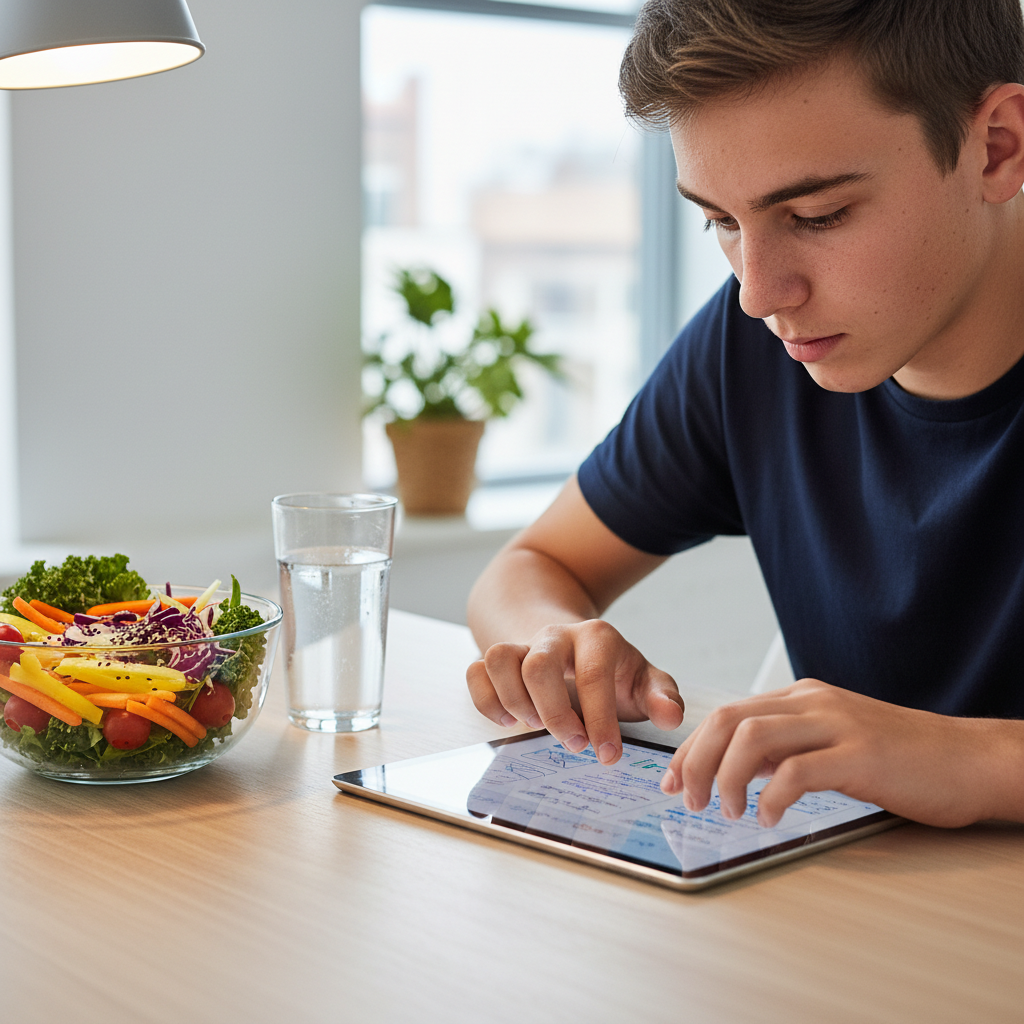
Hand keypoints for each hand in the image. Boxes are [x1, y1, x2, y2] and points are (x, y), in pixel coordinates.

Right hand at [466, 619, 683, 764]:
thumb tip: (671, 717)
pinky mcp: (496, 659)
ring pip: (499, 659)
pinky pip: (476, 671)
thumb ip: (663, 697)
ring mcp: (522, 644)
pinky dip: (487, 701)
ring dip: (515, 702)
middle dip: (553, 713)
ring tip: (536, 726)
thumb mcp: (645, 681)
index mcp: (597, 638)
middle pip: (537, 665)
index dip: (600, 718)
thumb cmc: (613, 672)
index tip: (607, 755)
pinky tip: (510, 722)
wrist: (572, 645)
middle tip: (575, 744)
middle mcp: (555, 636)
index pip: (593, 674)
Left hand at [661, 678, 1015, 827]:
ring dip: (726, 777)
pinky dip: (771, 797)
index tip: (671, 779)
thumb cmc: (902, 757)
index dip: (691, 747)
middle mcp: (812, 703)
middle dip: (695, 760)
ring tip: (726, 811)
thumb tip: (741, 770)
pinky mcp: (859, 754)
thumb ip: (788, 748)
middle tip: (686, 798)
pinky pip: (796, 771)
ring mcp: (836, 724)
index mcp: (802, 698)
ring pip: (752, 737)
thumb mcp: (833, 742)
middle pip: (729, 720)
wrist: (969, 758)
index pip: (727, 714)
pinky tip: (769, 818)